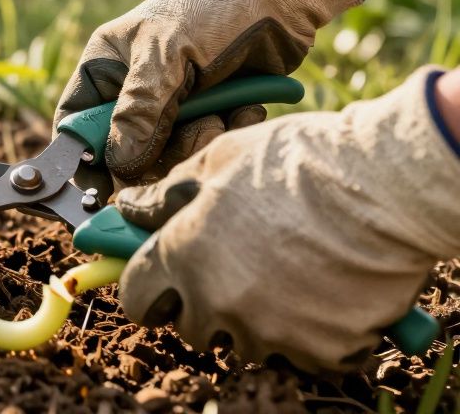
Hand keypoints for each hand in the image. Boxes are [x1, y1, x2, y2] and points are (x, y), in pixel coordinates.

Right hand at [54, 0, 362, 181]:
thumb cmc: (212, 10)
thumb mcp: (166, 55)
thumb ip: (139, 109)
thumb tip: (118, 165)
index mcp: (106, 65)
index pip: (77, 120)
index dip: (84, 154)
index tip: (101, 186)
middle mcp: (132, 88)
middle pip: (125, 148)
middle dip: (159, 151)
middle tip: (192, 134)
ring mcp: (171, 103)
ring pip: (168, 153)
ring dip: (199, 140)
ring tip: (224, 114)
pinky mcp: (208, 113)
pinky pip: (204, 145)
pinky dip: (226, 133)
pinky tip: (244, 109)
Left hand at [115, 67, 459, 370]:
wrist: (382, 185)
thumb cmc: (296, 161)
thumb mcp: (217, 159)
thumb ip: (165, 194)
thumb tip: (129, 208)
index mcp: (183, 256)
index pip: (137, 299)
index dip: (145, 289)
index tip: (159, 282)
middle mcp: (218, 302)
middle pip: (191, 327)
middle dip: (203, 304)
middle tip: (233, 268)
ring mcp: (270, 331)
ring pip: (246, 341)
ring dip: (256, 317)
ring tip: (286, 270)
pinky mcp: (320, 349)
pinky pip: (302, 352)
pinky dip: (310, 331)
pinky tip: (324, 289)